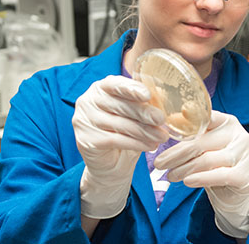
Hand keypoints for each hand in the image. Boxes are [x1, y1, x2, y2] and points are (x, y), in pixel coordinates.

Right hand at [73, 75, 168, 218]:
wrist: (111, 164)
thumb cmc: (125, 132)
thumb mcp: (137, 114)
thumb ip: (147, 102)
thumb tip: (164, 93)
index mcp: (101, 88)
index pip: (115, 84)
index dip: (132, 89)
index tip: (147, 95)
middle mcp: (88, 101)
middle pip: (120, 105)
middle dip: (144, 113)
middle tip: (161, 119)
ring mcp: (84, 120)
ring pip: (120, 124)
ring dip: (144, 131)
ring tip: (162, 136)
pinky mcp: (85, 139)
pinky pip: (115, 140)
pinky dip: (136, 143)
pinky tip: (150, 146)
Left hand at [154, 111, 248, 237]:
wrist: (235, 194)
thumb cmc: (215, 166)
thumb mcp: (204, 147)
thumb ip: (192, 135)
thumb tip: (169, 122)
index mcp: (228, 123)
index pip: (207, 117)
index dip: (190, 118)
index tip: (171, 121)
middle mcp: (240, 136)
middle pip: (202, 142)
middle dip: (177, 154)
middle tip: (159, 163)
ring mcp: (246, 155)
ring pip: (207, 160)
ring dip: (184, 169)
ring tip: (170, 176)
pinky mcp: (246, 176)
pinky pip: (219, 175)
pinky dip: (200, 178)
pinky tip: (187, 181)